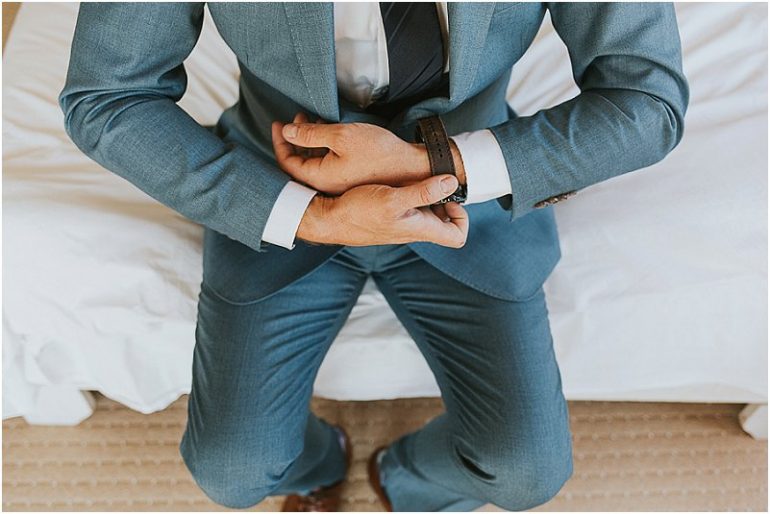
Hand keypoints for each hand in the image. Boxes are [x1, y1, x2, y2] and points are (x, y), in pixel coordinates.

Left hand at [271, 112, 465, 194]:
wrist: (411, 168)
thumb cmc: (380, 152)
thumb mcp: (341, 136)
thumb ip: (310, 134)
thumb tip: (287, 131)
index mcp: (321, 177)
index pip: (288, 163)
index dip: (280, 142)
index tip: (278, 123)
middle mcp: (327, 184)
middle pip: (299, 163)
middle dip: (294, 138)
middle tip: (295, 118)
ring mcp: (339, 183)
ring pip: (315, 161)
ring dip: (310, 140)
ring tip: (313, 120)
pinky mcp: (350, 178)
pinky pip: (328, 163)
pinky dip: (324, 147)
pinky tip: (331, 132)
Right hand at [296, 174, 467, 247]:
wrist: (330, 219)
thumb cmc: (359, 213)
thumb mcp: (393, 200)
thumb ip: (424, 192)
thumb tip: (451, 183)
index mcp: (421, 229)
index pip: (458, 236)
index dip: (462, 218)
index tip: (450, 197)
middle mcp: (414, 229)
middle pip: (445, 221)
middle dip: (445, 199)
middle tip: (436, 180)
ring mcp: (402, 222)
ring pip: (427, 210)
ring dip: (428, 193)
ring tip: (418, 176)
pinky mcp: (390, 215)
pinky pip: (410, 205)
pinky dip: (411, 191)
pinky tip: (400, 179)